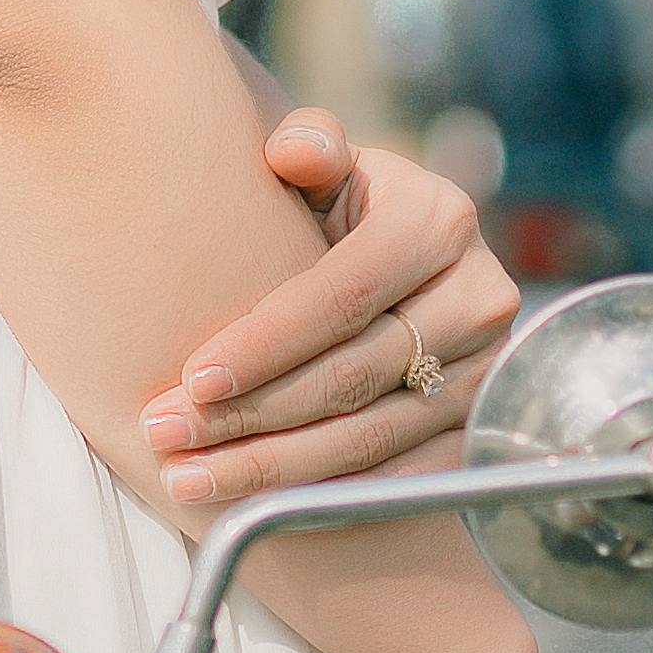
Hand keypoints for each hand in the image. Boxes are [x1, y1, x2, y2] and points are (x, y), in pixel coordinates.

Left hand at [150, 107, 521, 515]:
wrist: (407, 267)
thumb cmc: (341, 212)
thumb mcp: (329, 168)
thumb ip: (309, 146)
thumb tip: (292, 154)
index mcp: (440, 220)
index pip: (343, 295)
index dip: (264, 343)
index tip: (190, 379)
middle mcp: (480, 295)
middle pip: (352, 376)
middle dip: (249, 415)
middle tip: (165, 436)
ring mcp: (486, 370)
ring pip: (371, 437)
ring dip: (273, 468)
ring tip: (187, 478)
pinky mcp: (479, 426)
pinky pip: (401, 479)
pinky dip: (327, 498)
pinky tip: (255, 505)